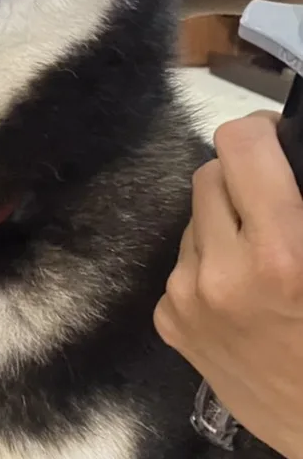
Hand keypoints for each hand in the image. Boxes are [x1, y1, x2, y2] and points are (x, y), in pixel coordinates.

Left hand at [154, 112, 302, 458]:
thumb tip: (288, 160)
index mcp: (282, 256)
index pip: (240, 148)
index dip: (260, 133)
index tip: (276, 142)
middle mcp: (221, 274)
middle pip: (208, 177)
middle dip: (243, 180)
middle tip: (279, 202)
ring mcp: (186, 300)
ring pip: (194, 221)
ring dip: (225, 224)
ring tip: (268, 259)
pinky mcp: (169, 324)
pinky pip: (184, 265)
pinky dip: (211, 265)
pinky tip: (246, 296)